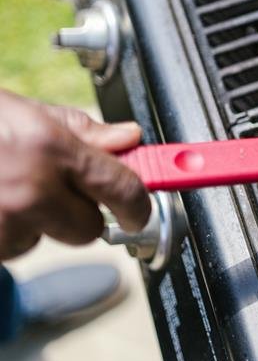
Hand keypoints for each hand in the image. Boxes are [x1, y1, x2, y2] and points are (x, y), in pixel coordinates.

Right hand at [0, 90, 149, 259]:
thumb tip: (128, 139)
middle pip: (88, 230)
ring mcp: (1, 223)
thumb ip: (81, 130)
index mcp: (51, 149)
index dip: (139, 204)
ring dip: (33, 224)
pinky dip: (2, 233)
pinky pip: (8, 250)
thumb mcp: (23, 111)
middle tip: (55, 190)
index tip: (140, 210)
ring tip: (2, 188)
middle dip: (78, 214)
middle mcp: (30, 189)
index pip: (123, 189)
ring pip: (44, 241)